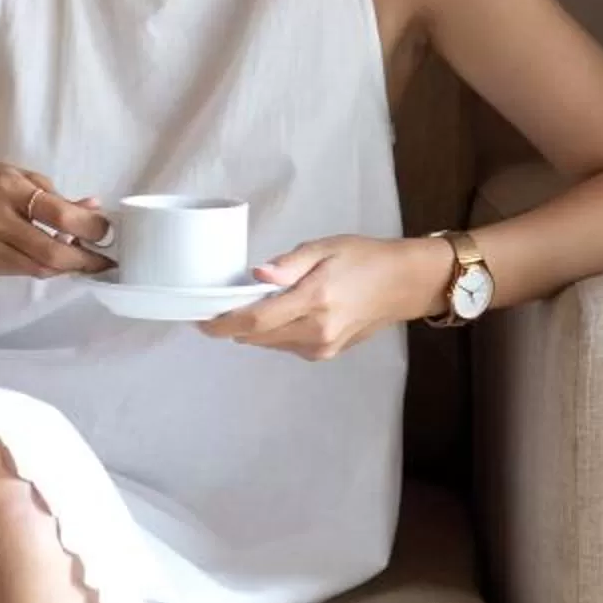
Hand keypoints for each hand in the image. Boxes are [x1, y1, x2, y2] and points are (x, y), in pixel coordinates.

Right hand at [0, 164, 114, 280]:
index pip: (57, 215)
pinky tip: (56, 258)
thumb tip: (94, 210)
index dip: (89, 227)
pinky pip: (24, 271)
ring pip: (39, 268)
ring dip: (68, 266)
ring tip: (85, 259)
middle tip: (105, 261)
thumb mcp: (17, 176)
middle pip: (50, 252)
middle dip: (84, 259)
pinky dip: (46, 267)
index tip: (108, 232)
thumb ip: (54, 194)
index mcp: (8, 188)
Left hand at [199, 235, 450, 358]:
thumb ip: (289, 264)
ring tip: (247, 305)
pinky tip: (278, 313)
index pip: (255, 321)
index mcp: (313, 302)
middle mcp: (315, 332)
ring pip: (270, 343)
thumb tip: (256, 275)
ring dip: (253, 329)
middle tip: (215, 308)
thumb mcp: (325, 248)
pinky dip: (274, 331)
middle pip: (257, 337)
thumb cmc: (364, 258)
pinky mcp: (326, 353)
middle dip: (232, 326)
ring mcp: (321, 348)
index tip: (199, 320)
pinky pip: (287, 345)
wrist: (403, 284)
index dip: (222, 324)